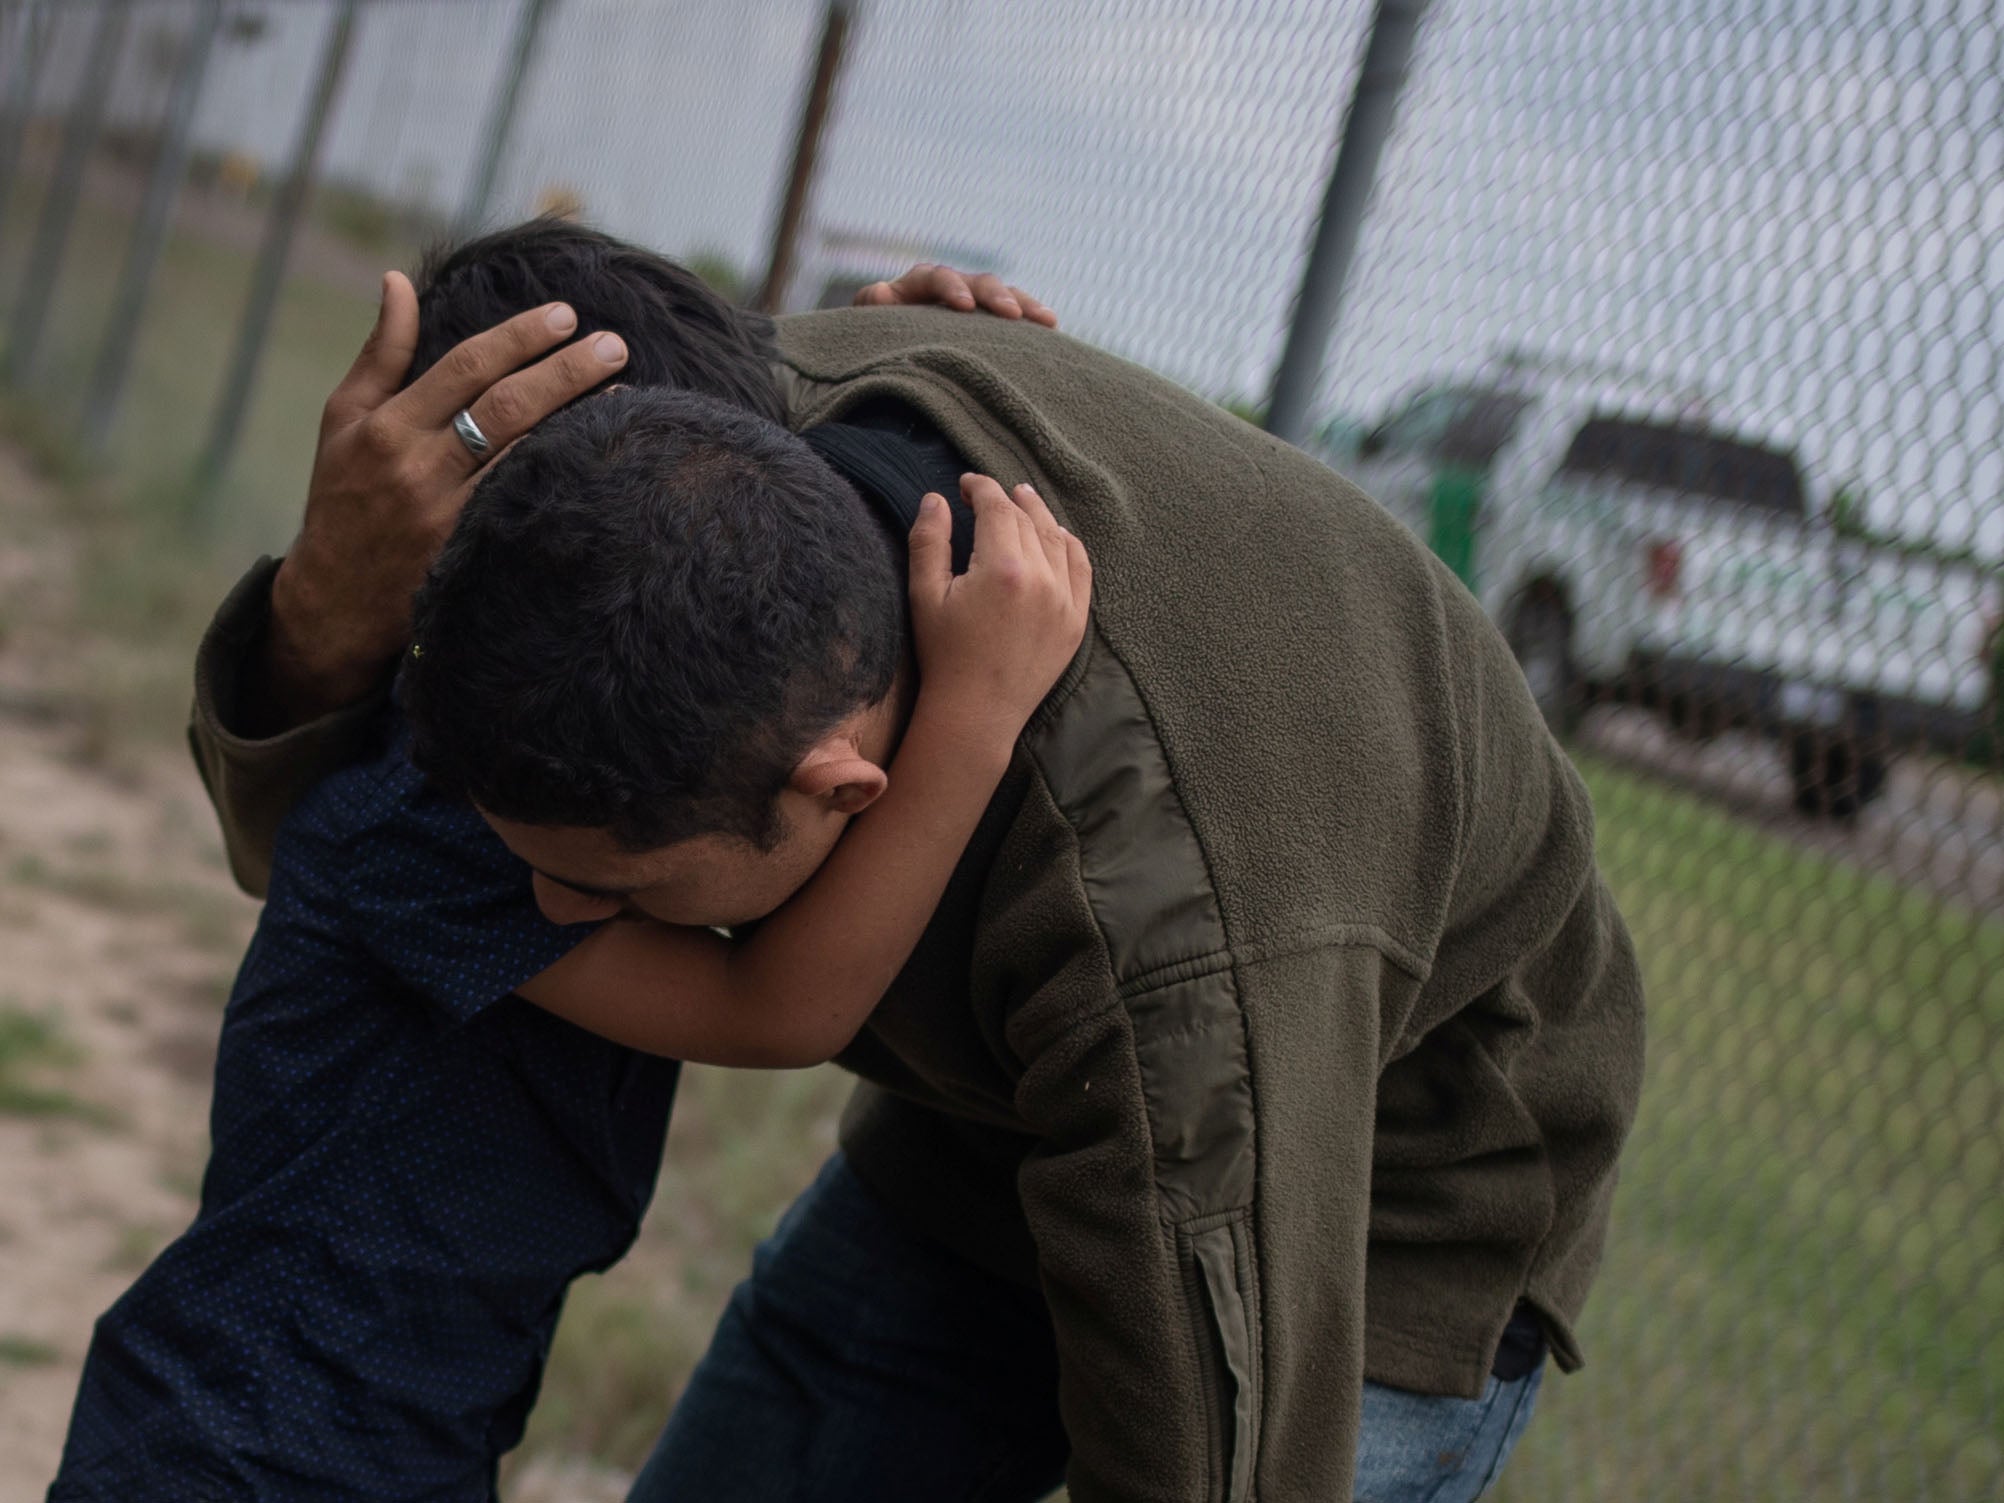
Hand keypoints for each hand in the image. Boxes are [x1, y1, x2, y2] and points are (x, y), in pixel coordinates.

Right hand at [261, 272, 628, 725]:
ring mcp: (448, 516)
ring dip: (578, 420)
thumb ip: (381, 353)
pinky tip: (602, 455)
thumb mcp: (344, 420)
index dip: (519, 338)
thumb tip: (399, 281)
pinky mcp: (471, 555)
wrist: (334, 602)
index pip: (465, 368)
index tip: (565, 314)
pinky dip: (565, 475)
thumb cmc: (343, 497)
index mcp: (387, 427)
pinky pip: (528, 506)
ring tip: (625, 388)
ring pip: (525, 458)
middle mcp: (419, 468)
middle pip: (505, 408)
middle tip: (614, 342)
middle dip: (564, 370)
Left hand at [854, 265, 1057, 326]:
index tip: (964, 307)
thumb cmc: (874, 338)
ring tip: (1047, 320)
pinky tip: (1051, 331)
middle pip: (978, 282)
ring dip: (1025, 305)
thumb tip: (882, 292)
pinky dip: (1030, 321)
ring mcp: (974, 303)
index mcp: (918, 284)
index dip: (951, 288)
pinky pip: (1013, 317)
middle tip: (1011, 315)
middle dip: (997, 295)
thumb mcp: (866, 324)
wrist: (886, 352)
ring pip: (1003, 296)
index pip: (937, 277)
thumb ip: (871, 307)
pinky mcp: (988, 323)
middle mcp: (951, 287)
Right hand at [906, 474, 1090, 742]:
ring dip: (1040, 514)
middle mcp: (1042, 579)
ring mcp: (1065, 601)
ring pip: (1058, 538)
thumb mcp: (924, 595)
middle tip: (989, 493)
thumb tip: (936, 498)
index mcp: (1003, 568)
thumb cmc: (944, 655)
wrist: (976, 713)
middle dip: (1006, 499)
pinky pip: (1082, 569)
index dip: (981, 488)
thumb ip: (929, 540)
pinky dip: (1070, 545)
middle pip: (1027, 520)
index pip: (997, 508)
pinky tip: (1058, 535)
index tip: (965, 484)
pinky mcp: (1076, 621)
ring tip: (1025, 500)